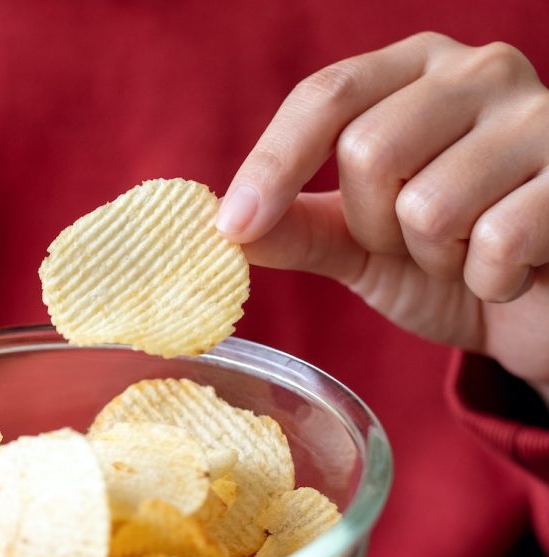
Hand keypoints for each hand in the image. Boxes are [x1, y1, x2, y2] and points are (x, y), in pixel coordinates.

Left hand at [217, 32, 548, 404]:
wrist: (537, 305)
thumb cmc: (449, 262)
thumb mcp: (361, 245)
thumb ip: (298, 229)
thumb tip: (220, 226)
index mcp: (416, 71)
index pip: (327, 95)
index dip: (272, 164)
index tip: (231, 227)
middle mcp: (480, 72)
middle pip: (370, 151)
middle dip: (374, 228)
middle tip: (413, 245)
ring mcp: (540, 116)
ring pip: (430, 204)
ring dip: (435, 259)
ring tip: (468, 254)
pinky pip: (496, 242)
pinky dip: (490, 280)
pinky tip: (514, 271)